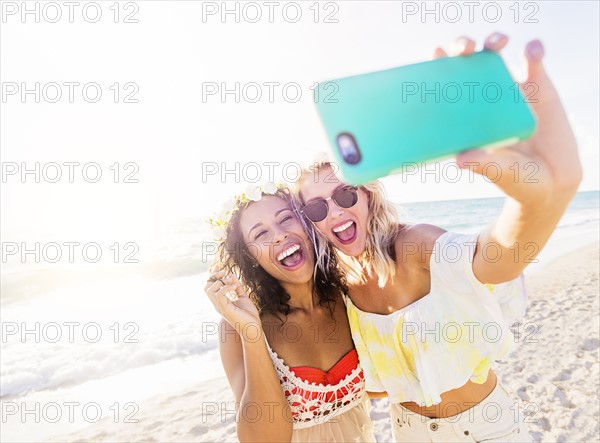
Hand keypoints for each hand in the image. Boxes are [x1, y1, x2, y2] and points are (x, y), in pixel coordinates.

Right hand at [204, 266, 260, 337]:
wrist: (253, 328)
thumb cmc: (248, 315)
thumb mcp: (243, 297)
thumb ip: (237, 287)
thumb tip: (232, 275)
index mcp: (220, 301)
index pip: (210, 286)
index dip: (212, 274)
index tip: (218, 265)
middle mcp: (217, 303)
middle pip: (206, 286)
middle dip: (214, 276)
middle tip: (224, 271)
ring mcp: (220, 306)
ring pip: (209, 289)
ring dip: (220, 281)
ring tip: (231, 281)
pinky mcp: (225, 309)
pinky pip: (219, 294)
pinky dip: (226, 287)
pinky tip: (235, 287)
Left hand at [434, 33, 582, 205]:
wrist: (550, 182)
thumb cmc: (514, 178)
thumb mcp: (499, 171)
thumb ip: (483, 164)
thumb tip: (461, 160)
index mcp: (465, 115)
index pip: (447, 85)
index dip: (439, 65)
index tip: (436, 53)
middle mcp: (484, 98)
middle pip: (469, 62)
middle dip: (463, 47)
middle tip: (465, 47)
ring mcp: (510, 91)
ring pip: (498, 55)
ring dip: (495, 41)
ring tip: (496, 43)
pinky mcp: (539, 89)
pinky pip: (534, 63)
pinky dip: (534, 51)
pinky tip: (532, 51)